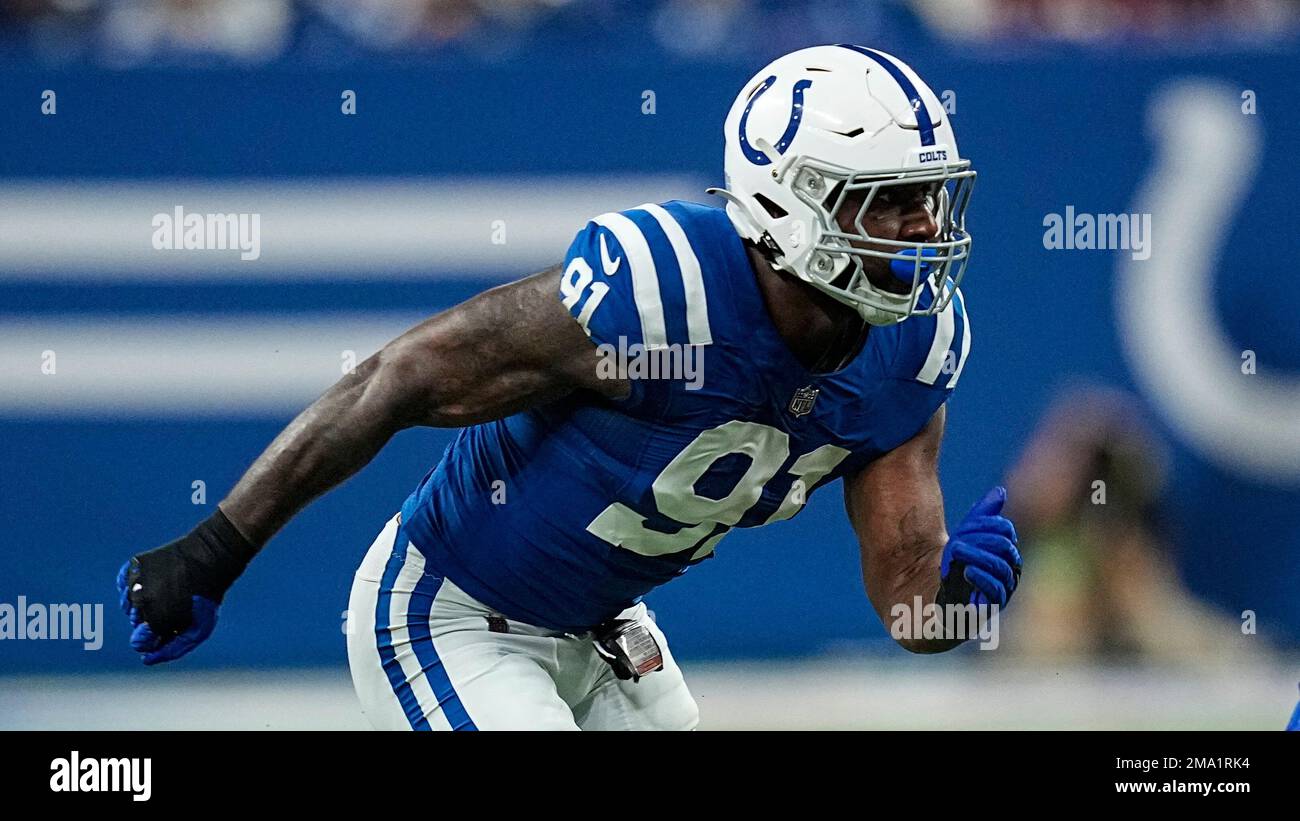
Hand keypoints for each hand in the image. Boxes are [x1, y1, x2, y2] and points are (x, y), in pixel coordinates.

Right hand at [117, 510, 255, 664]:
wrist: (211, 557)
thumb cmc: (206, 597)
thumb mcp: (199, 629)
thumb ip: (174, 649)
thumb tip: (146, 660)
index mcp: (156, 619)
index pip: (139, 642)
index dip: (154, 638)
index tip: (167, 628)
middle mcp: (141, 601)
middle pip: (135, 622)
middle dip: (151, 619)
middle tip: (174, 605)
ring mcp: (135, 581)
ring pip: (128, 604)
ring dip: (143, 603)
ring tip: (168, 593)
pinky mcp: (134, 565)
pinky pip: (125, 583)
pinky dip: (135, 586)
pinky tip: (155, 582)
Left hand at [937, 486, 1021, 607]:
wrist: (945, 596)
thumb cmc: (959, 564)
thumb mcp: (966, 536)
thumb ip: (983, 515)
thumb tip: (1000, 491)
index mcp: (1008, 549)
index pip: (1004, 529)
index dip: (984, 524)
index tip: (963, 528)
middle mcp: (1012, 568)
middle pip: (1003, 546)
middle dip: (978, 540)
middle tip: (955, 543)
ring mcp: (1006, 587)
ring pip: (1000, 567)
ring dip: (975, 556)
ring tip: (956, 551)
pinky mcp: (995, 605)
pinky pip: (996, 589)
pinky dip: (981, 577)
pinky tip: (968, 571)